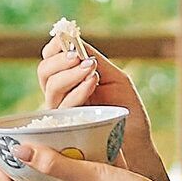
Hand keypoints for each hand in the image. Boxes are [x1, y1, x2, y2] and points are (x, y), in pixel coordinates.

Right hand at [38, 17, 170, 180]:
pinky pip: (64, 106)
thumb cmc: (127, 109)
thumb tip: (73, 38)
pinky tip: (92, 83)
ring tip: (91, 69)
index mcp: (70, 80)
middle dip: (60, 61)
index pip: (50, 59)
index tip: (68, 40)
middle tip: (79, 56)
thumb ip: (93, 59)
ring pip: (51, 87)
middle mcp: (61, 95)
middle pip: (44, 72)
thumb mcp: (113, 76)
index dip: (55, 48)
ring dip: (70, 74)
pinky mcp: (67, 128)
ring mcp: (62, 112)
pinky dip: (77, 90)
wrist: (137, 141)